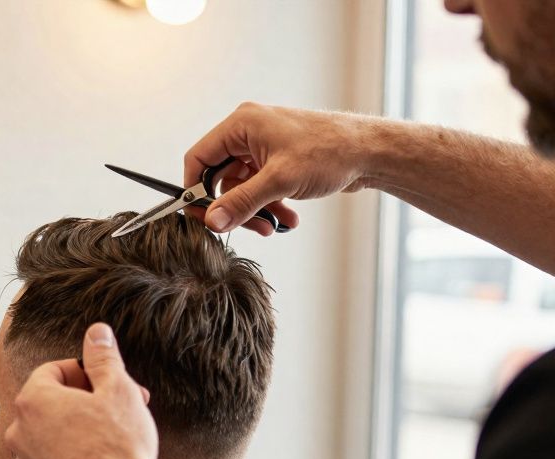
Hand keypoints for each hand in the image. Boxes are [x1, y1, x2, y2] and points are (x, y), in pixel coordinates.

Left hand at [5, 323, 158, 458]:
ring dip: (75, 432)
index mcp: (33, 400)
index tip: (106, 384)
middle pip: (50, 404)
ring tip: (110, 440)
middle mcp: (18, 432)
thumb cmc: (118, 446)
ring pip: (49, 437)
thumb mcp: (118, 391)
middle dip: (84, 403)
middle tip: (119, 410)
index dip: (83, 373)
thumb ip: (103, 358)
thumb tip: (96, 332)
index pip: (52, 371)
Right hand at [185, 103, 380, 234]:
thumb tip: (212, 221)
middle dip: (233, 207)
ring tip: (275, 225)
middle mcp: (248, 132)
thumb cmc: (331, 151)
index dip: (194, 190)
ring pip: (241, 187)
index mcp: (242, 124)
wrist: (370, 152)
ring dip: (255, 210)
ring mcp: (263, 146)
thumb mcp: (280, 181)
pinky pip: (259, 188)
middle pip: (220, 177)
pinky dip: (269, 205)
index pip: (199, 158)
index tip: (202, 216)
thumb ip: (241, 203)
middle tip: (249, 227)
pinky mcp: (277, 160)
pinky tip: (287, 217)